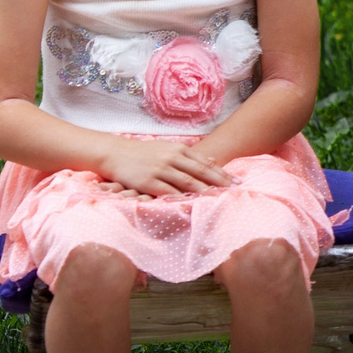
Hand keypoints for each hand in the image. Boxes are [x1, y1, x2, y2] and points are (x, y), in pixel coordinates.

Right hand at [98, 139, 230, 196]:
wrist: (115, 153)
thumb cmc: (144, 153)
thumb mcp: (168, 148)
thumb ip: (190, 156)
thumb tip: (214, 161)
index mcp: (178, 149)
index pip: (205, 163)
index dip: (222, 173)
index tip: (237, 181)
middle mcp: (172, 158)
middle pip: (201, 172)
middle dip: (220, 182)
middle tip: (234, 191)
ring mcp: (160, 169)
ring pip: (188, 182)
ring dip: (206, 192)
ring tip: (220, 199)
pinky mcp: (148, 181)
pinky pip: (169, 191)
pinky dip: (183, 198)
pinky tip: (194, 204)